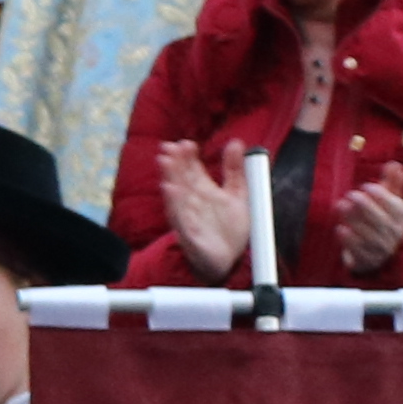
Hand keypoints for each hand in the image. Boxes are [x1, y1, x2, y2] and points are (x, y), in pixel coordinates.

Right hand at [159, 137, 254, 283]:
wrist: (230, 261)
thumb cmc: (229, 228)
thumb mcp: (237, 194)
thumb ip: (235, 169)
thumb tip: (235, 143)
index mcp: (203, 190)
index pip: (192, 168)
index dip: (188, 155)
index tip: (186, 143)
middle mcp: (193, 201)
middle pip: (181, 178)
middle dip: (175, 162)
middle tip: (170, 147)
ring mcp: (189, 217)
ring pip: (177, 194)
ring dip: (170, 177)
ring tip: (165, 161)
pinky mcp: (190, 234)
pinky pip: (180, 217)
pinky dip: (175, 203)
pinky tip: (170, 189)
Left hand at [331, 180, 402, 276]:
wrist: (387, 254)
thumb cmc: (386, 220)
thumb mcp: (391, 201)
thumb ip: (392, 183)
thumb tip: (394, 163)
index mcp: (402, 217)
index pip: (396, 207)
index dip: (382, 196)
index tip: (366, 186)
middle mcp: (395, 234)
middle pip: (381, 220)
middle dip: (365, 206)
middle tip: (350, 194)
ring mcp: (382, 249)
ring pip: (369, 235)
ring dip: (354, 220)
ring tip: (340, 206)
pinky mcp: (369, 260)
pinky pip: (359, 251)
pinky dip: (349, 241)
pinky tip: (340, 228)